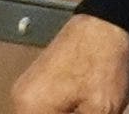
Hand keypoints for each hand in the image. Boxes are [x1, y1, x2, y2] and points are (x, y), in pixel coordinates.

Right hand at [11, 13, 128, 113]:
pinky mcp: (39, 83)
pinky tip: (81, 111)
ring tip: (87, 110)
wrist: (106, 23)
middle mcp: (22, 99)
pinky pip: (45, 111)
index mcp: (31, 108)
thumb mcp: (100, 112)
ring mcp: (28, 89)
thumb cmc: (102, 61)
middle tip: (87, 113)